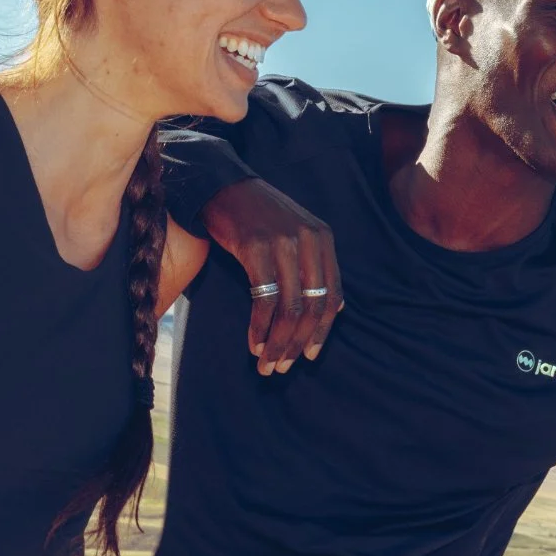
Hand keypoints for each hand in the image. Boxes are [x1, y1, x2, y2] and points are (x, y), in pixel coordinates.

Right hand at [201, 179, 343, 376]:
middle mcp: (308, 240)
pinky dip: (259, 327)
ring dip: (277, 342)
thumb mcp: (296, 234)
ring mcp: (283, 244)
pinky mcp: (255, 249)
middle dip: (298, 343)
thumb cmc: (258, 218)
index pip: (332, 295)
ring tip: (267, 363)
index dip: (323, 331)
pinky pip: (264, 300)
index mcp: (323, 239)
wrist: (222, 188)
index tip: (309, 354)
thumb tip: (334, 309)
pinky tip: (253, 343)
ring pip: (289, 308)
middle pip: (312, 306)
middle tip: (283, 367)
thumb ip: (316, 266)